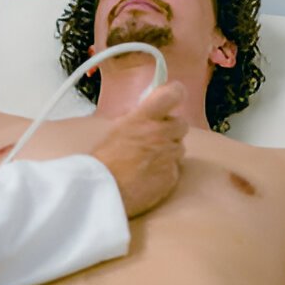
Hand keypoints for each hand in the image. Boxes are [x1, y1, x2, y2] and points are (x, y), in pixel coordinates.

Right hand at [90, 81, 187, 217]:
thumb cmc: (104, 159)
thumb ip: (137, 116)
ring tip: (147, 160)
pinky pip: (175, 169)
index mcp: (144, 117)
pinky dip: (165, 170)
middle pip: (181, 124)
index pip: (173, 94)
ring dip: (168, 151)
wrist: (103, 191)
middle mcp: (160, 133)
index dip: (175, 93)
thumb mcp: (116, 128)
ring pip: (179, 148)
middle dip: (171, 129)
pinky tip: (148, 175)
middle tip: (155, 137)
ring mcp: (169, 156)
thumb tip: (149, 110)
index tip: (173, 95)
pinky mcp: (172, 176)